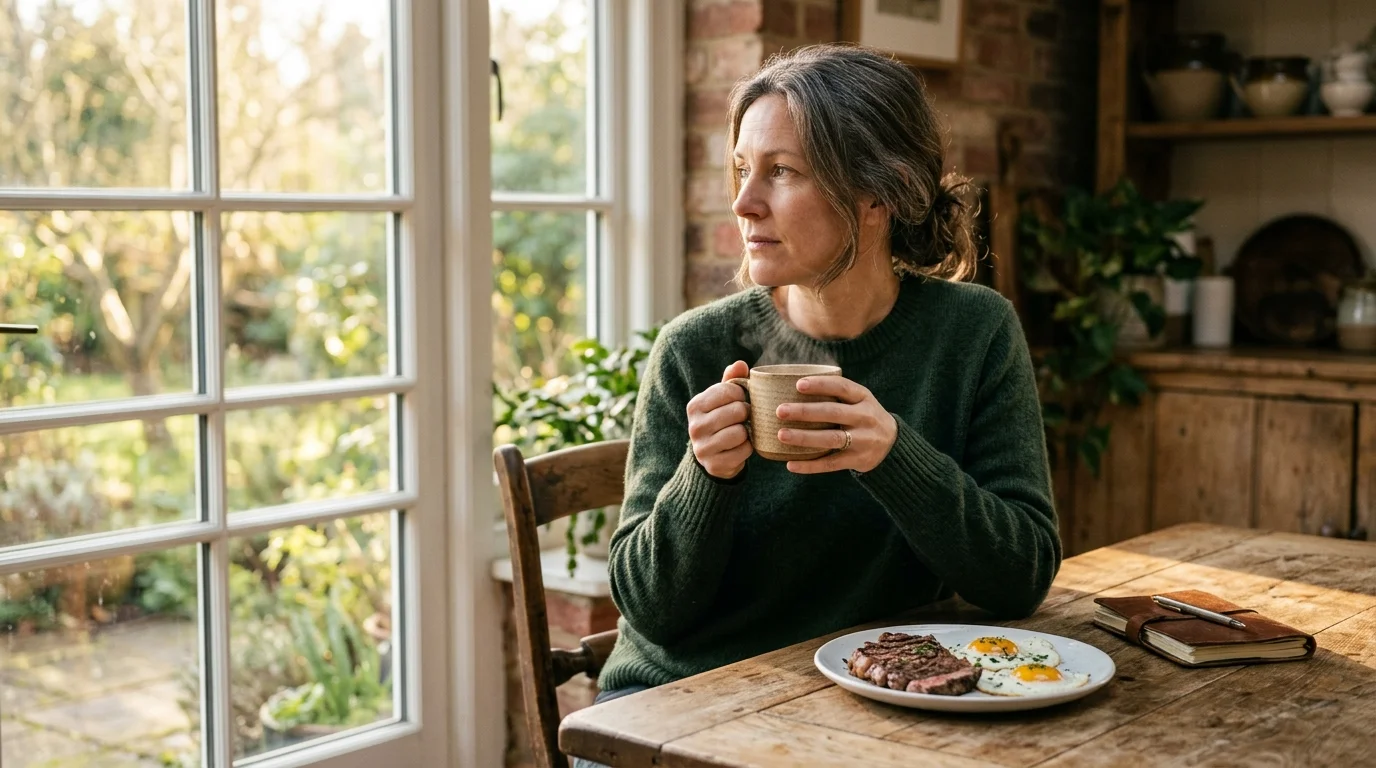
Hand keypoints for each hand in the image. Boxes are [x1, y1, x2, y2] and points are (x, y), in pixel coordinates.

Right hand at [686, 360, 753, 478]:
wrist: (712, 456)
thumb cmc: (720, 419)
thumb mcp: (722, 399)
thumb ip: (731, 380)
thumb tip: (740, 364)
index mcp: (695, 405)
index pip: (729, 391)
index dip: (742, 394)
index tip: (740, 400)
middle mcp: (695, 426)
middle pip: (737, 411)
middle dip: (746, 414)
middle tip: (743, 418)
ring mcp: (703, 447)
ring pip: (741, 432)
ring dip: (747, 432)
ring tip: (742, 432)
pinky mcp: (714, 464)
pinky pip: (744, 451)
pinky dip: (748, 448)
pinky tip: (740, 447)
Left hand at [775, 375, 897, 473]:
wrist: (892, 445)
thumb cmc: (862, 415)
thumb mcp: (858, 400)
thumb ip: (834, 392)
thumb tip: (789, 384)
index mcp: (863, 397)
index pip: (842, 387)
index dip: (820, 385)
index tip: (798, 384)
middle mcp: (865, 417)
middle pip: (833, 413)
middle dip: (805, 411)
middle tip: (780, 411)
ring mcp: (862, 440)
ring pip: (831, 439)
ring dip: (804, 437)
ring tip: (781, 435)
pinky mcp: (857, 460)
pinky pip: (830, 464)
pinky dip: (810, 465)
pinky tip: (790, 464)